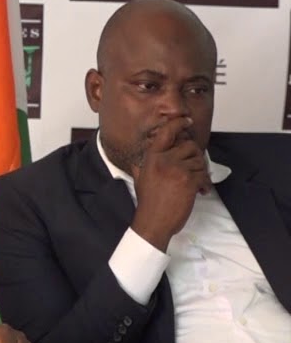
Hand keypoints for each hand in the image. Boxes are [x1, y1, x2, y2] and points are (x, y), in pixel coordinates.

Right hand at [130, 116, 209, 250]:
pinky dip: (205, 184)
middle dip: (195, 157)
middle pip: (190, 146)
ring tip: (195, 183)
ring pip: (199, 161)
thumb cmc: (147, 202)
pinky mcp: (189, 181)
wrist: (153, 221)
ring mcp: (177, 170)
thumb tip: (138, 162)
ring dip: (201, 172)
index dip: (178, 124)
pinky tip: (200, 191)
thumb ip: (141, 167)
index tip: (186, 121)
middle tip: (194, 168)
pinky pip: (204, 175)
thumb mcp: (139, 179)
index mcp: (152, 158)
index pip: (166, 133)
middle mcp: (164, 160)